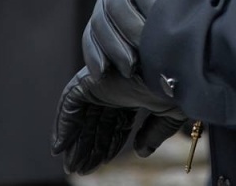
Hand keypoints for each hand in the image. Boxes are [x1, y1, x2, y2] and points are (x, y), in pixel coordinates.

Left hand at [50, 66, 185, 175]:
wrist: (169, 66)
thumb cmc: (176, 84)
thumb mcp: (168, 114)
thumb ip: (153, 133)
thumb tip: (141, 152)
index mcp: (133, 92)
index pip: (116, 122)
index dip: (110, 144)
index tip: (103, 163)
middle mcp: (115, 87)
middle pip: (97, 122)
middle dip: (90, 147)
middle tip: (81, 169)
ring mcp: (102, 83)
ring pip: (82, 116)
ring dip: (76, 141)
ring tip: (72, 166)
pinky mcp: (89, 81)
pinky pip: (68, 104)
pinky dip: (62, 125)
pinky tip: (59, 147)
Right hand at [82, 0, 205, 78]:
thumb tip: (196, 13)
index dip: (150, 4)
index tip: (165, 27)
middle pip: (116, 3)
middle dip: (130, 30)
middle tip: (146, 53)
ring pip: (100, 21)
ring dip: (113, 47)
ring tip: (130, 69)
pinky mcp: (97, 19)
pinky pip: (89, 36)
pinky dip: (93, 55)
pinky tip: (101, 73)